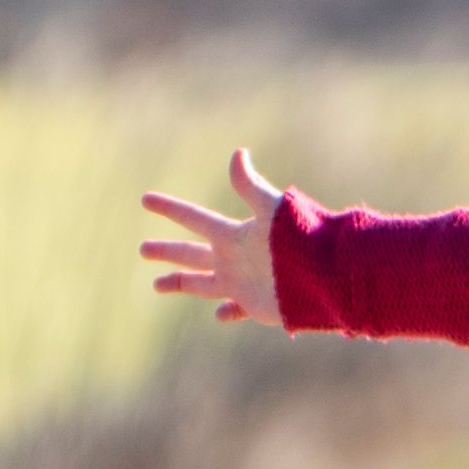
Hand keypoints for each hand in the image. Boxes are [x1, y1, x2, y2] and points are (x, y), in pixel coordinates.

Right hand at [138, 147, 285, 326]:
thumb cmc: (299, 241)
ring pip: (202, 284)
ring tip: (156, 284)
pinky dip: (227, 312)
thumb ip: (250, 186)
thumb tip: (237, 152)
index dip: (169, 209)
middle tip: (142, 248)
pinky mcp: (256, 305)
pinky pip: (236, 309)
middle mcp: (234, 258)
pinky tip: (218, 315)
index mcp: (233, 234)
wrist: (326, 274)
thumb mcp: (271, 209)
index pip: (193, 218)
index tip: (145, 199)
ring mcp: (242, 282)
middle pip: (190, 253)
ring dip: (180, 283)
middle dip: (166, 250)